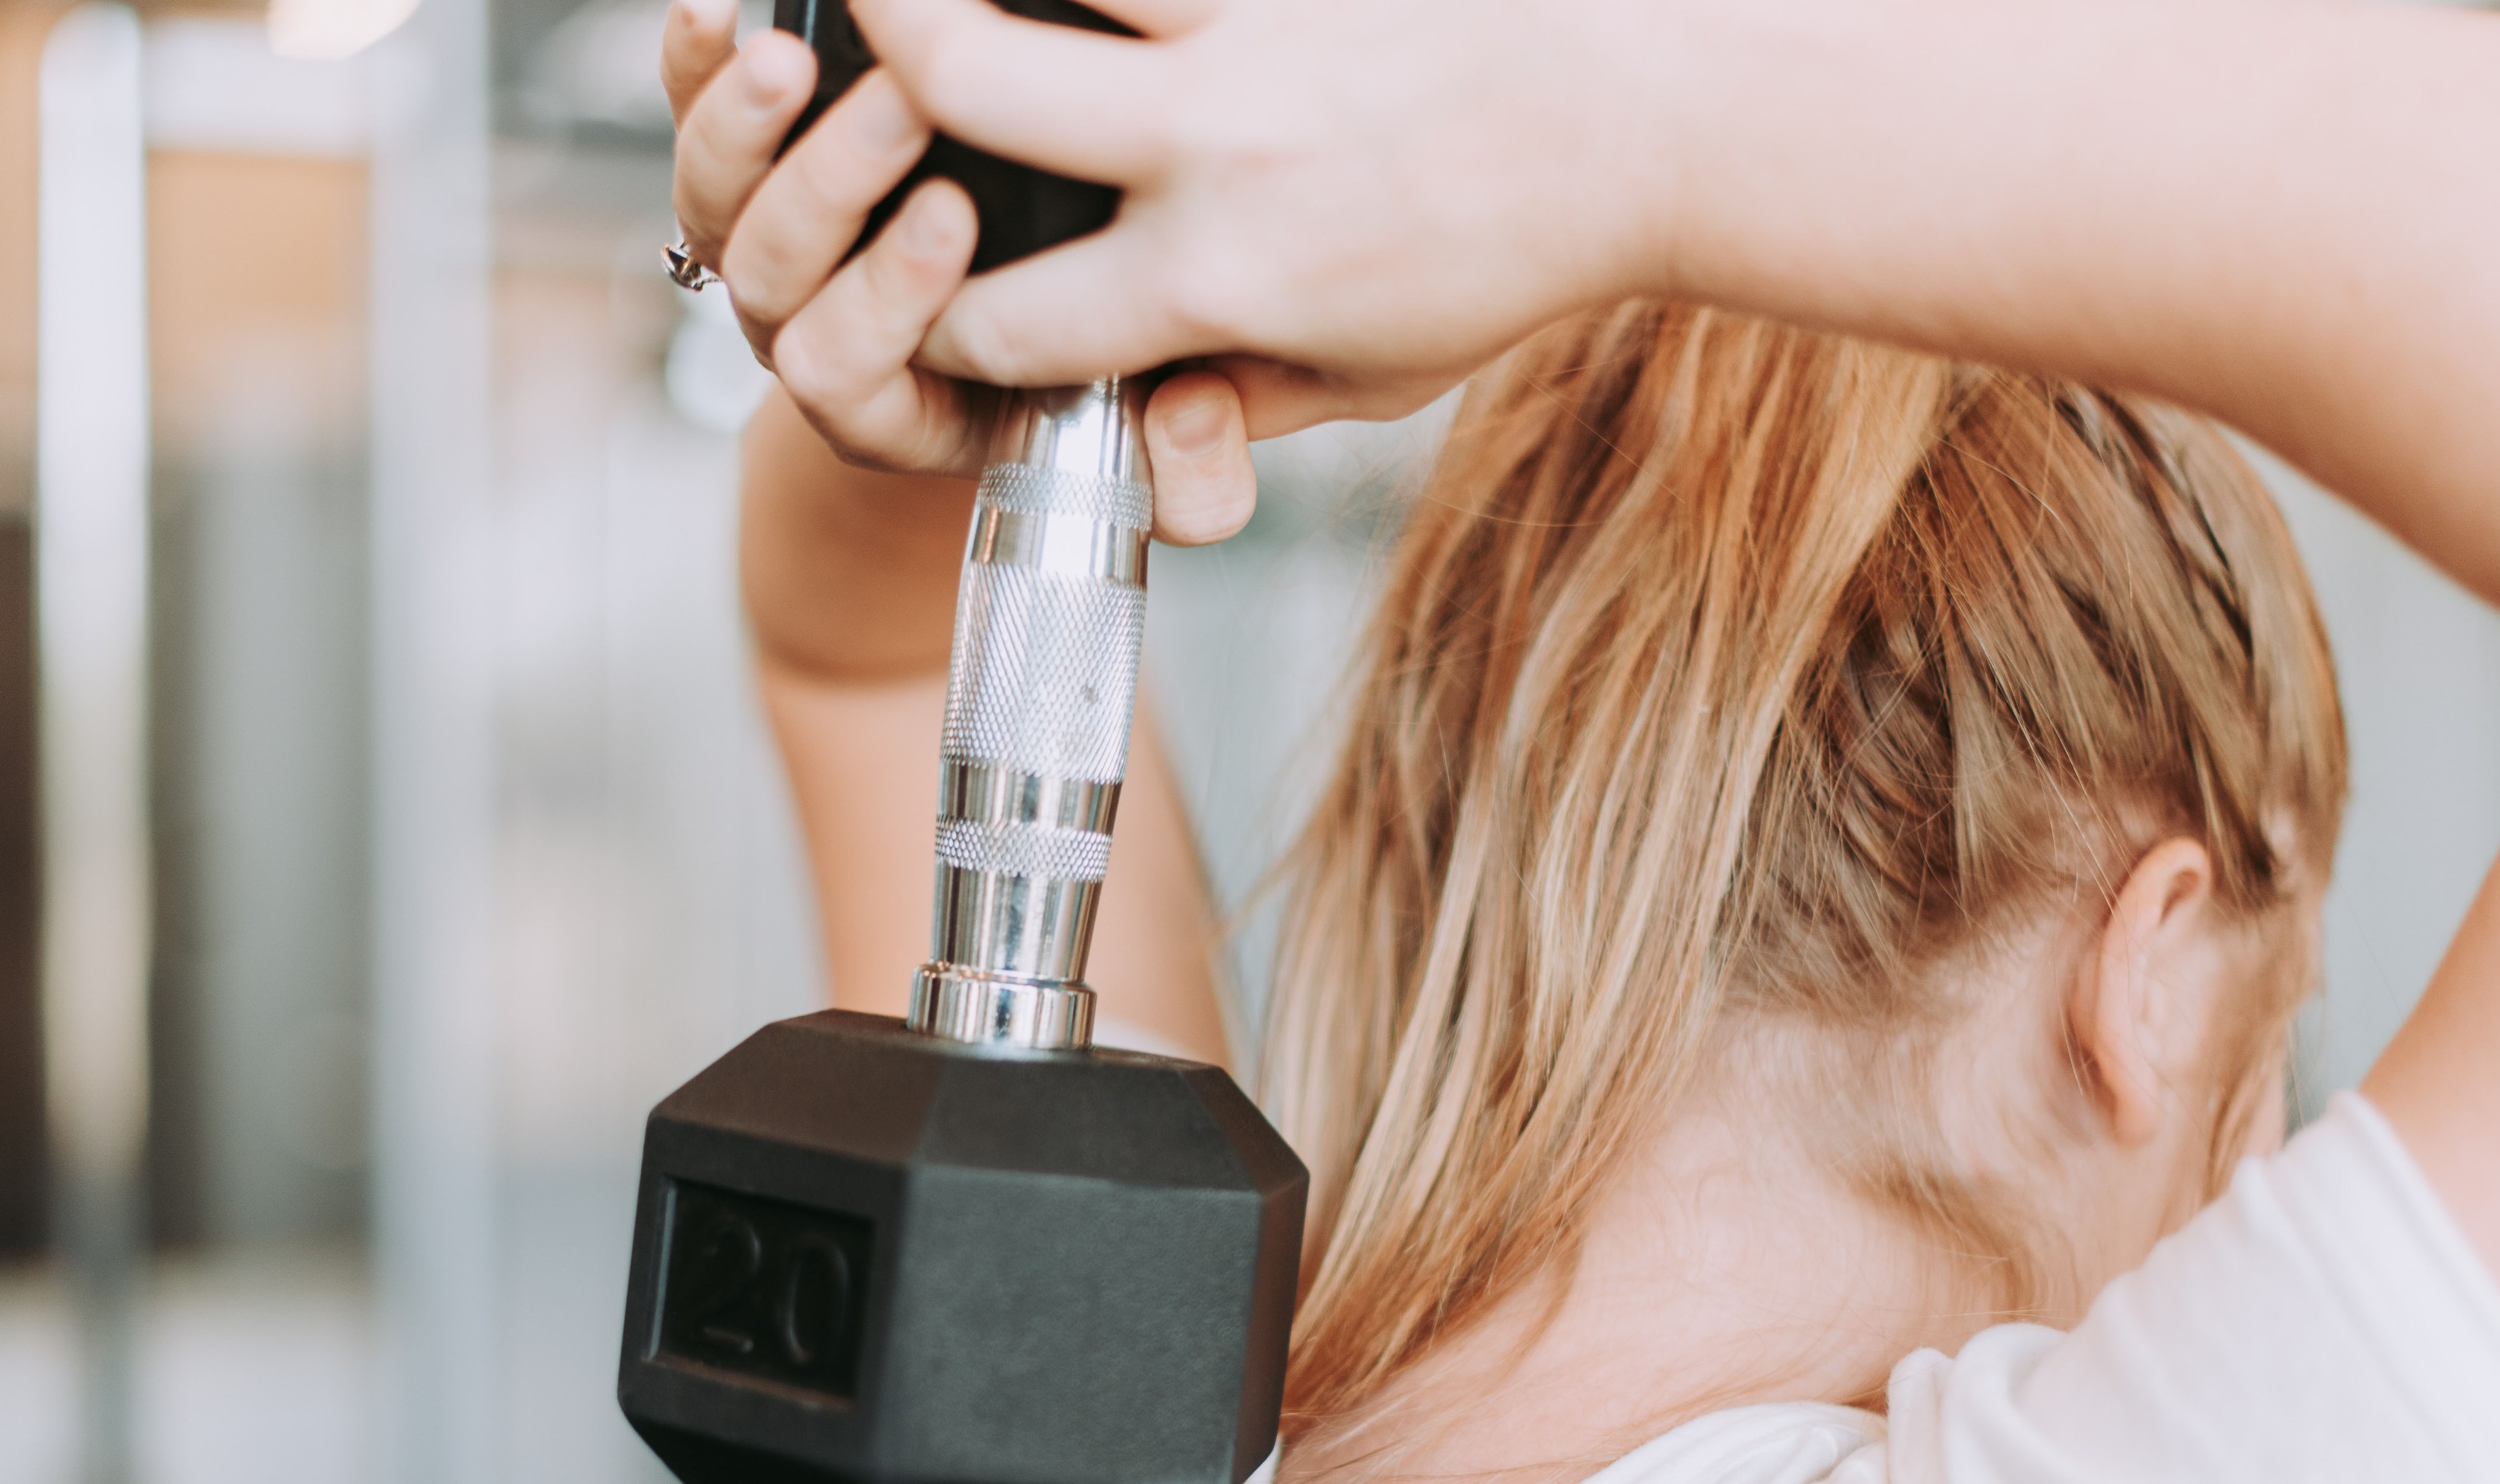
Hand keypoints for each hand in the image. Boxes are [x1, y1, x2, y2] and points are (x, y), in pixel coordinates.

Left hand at [659, 0, 1258, 541]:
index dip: (889, 295)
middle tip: (906, 104)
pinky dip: (698, 61)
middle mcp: (811, 333)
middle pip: (771, 271)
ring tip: (804, 55)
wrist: (1018, 337)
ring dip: (754, 123)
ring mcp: (769, 249)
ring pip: (717, 196)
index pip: (845, 368)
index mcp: (888, 411)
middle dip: (834, 183)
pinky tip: (724, 7)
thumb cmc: (1079, 381)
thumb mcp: (1144, 452)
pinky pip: (689, 112)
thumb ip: (1191, 478)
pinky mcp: (745, 168)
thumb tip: (1191, 415)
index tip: (955, 219)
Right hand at [850, 0, 1678, 437]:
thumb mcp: (1376, 378)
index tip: (921, 294)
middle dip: (873, 46)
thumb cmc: (1508, 259)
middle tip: (854, 24)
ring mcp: (1253, 24)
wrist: (1645, 122)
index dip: (928, 320)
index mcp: (1214, 278)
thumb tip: (1141, 428)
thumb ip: (1242, 401)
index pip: (999, 314)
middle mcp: (1209, 143)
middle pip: (959, 74)